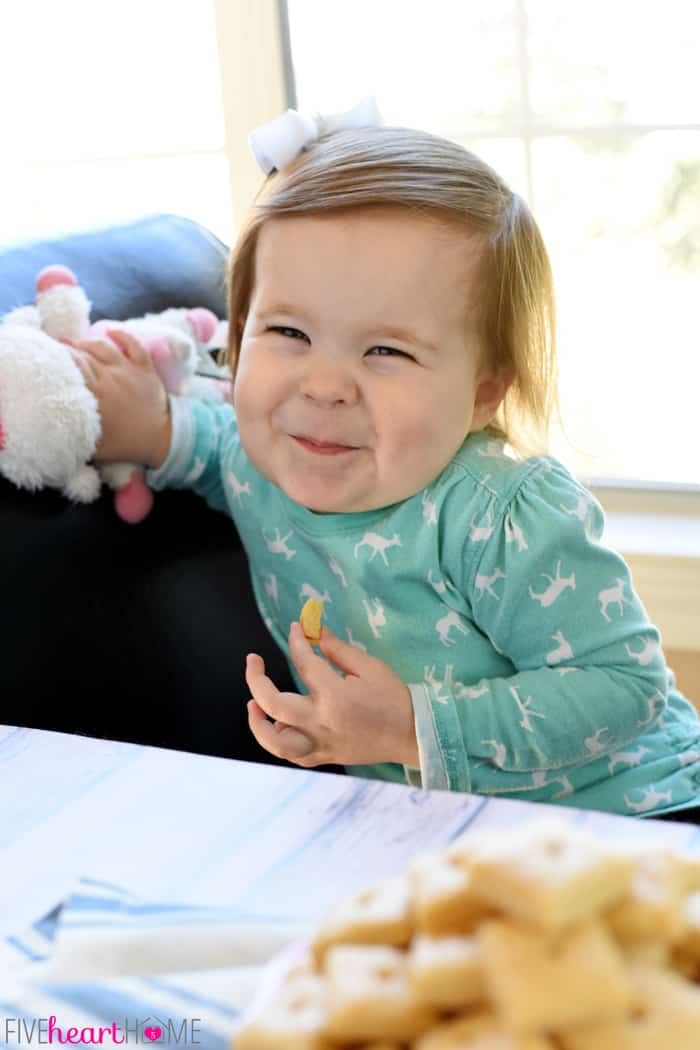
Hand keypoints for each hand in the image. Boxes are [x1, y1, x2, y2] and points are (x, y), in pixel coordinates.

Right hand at [64, 329, 170, 467]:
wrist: (161, 439)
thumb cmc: (126, 443)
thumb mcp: (94, 443)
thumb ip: (75, 429)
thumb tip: (57, 420)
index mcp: (97, 393)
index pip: (72, 366)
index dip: (57, 357)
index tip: (46, 355)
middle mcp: (110, 376)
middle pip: (83, 354)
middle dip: (66, 348)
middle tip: (54, 347)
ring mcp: (129, 369)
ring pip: (103, 346)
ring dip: (86, 342)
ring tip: (74, 342)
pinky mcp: (145, 368)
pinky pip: (134, 345)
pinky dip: (123, 335)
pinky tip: (111, 330)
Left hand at [245, 623, 418, 767]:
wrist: (412, 735)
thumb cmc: (393, 698)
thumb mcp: (370, 667)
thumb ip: (338, 650)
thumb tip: (315, 633)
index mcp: (334, 696)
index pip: (303, 663)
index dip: (296, 640)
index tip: (296, 627)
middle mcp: (321, 722)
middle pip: (273, 703)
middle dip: (256, 679)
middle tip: (253, 661)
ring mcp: (320, 743)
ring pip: (275, 741)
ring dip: (258, 723)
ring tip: (253, 705)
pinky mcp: (324, 756)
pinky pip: (293, 755)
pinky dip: (279, 741)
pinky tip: (277, 726)